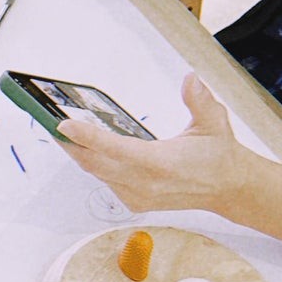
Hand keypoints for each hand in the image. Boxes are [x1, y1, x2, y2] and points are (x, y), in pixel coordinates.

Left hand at [57, 74, 253, 215]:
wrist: (228, 188)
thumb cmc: (219, 155)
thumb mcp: (214, 122)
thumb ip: (200, 100)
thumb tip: (191, 79)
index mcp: (159, 164)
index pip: (114, 149)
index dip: (86, 136)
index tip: (64, 125)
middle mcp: (144, 184)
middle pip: (95, 164)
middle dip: (71, 145)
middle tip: (53, 125)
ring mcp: (138, 196)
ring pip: (98, 173)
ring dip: (80, 154)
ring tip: (64, 134)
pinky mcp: (136, 201)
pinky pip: (106, 181)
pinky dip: (95, 165)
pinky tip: (87, 149)